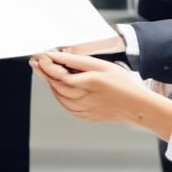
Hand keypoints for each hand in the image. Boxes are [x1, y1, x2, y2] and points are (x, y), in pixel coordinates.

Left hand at [29, 52, 146, 124]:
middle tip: (35, 62)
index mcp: (87, 83)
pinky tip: (58, 87)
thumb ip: (77, 62)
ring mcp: (83, 109)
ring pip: (58, 96)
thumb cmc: (123, 84)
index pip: (58, 75)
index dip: (46, 65)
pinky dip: (59, 95)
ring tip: (45, 71)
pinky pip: (66, 105)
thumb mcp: (101, 66)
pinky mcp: (84, 116)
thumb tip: (57, 56)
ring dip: (50, 83)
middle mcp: (83, 98)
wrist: (137, 106)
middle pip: (55, 85)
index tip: (40, 56)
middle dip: (43, 72)